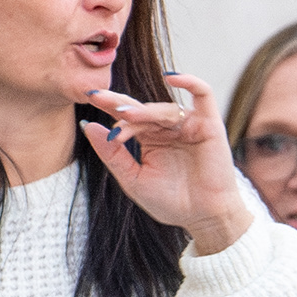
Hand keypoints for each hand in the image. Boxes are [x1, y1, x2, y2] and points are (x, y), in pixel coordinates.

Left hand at [84, 72, 249, 253]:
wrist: (204, 218)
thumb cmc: (171, 202)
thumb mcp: (132, 179)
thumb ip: (111, 154)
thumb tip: (87, 126)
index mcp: (149, 138)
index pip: (127, 116)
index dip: (109, 105)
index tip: (89, 96)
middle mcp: (168, 128)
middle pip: (142, 109)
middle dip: (121, 105)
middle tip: (100, 100)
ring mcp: (189, 124)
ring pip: (164, 108)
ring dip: (144, 110)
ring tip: (126, 116)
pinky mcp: (209, 123)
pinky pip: (202, 94)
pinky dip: (189, 82)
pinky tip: (171, 78)